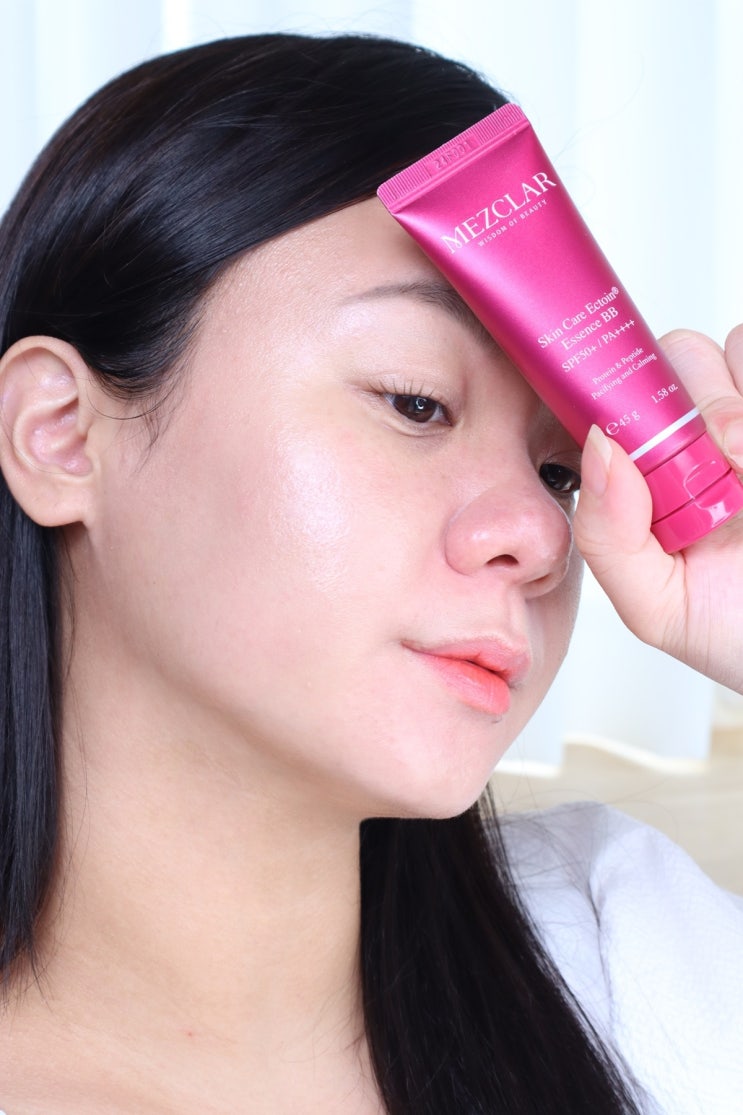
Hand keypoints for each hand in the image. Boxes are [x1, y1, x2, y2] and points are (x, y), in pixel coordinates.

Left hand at [573, 324, 742, 693]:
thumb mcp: (661, 607)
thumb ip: (608, 537)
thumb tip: (599, 446)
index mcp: (666, 472)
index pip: (630, 396)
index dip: (629, 402)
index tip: (643, 442)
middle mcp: (719, 437)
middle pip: (685, 353)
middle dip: (697, 398)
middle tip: (722, 457)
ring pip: (738, 343)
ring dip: (736, 410)